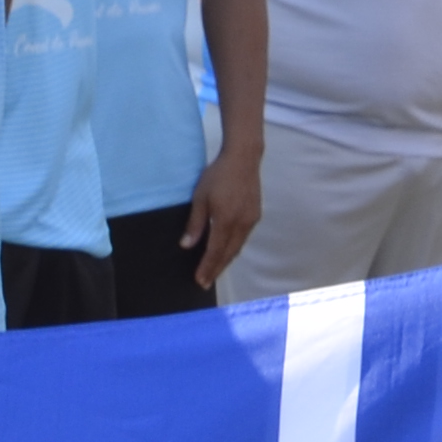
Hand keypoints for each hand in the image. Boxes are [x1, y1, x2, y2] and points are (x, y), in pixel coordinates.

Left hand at [183, 140, 262, 287]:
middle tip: (205, 283)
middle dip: (217, 269)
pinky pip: (243, 238)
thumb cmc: (218, 175)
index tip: (200, 281)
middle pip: (228, 254)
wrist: (243, 158)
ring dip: (226, 260)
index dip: (207, 267)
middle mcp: (241, 225)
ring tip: (215, 271)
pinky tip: (227, 250)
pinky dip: (233, 248)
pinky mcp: (255, 215)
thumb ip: (195, 224)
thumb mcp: (200, 197)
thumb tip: (186, 246)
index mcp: (226, 221)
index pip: (215, 251)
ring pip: (237, 247)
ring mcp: (251, 221)